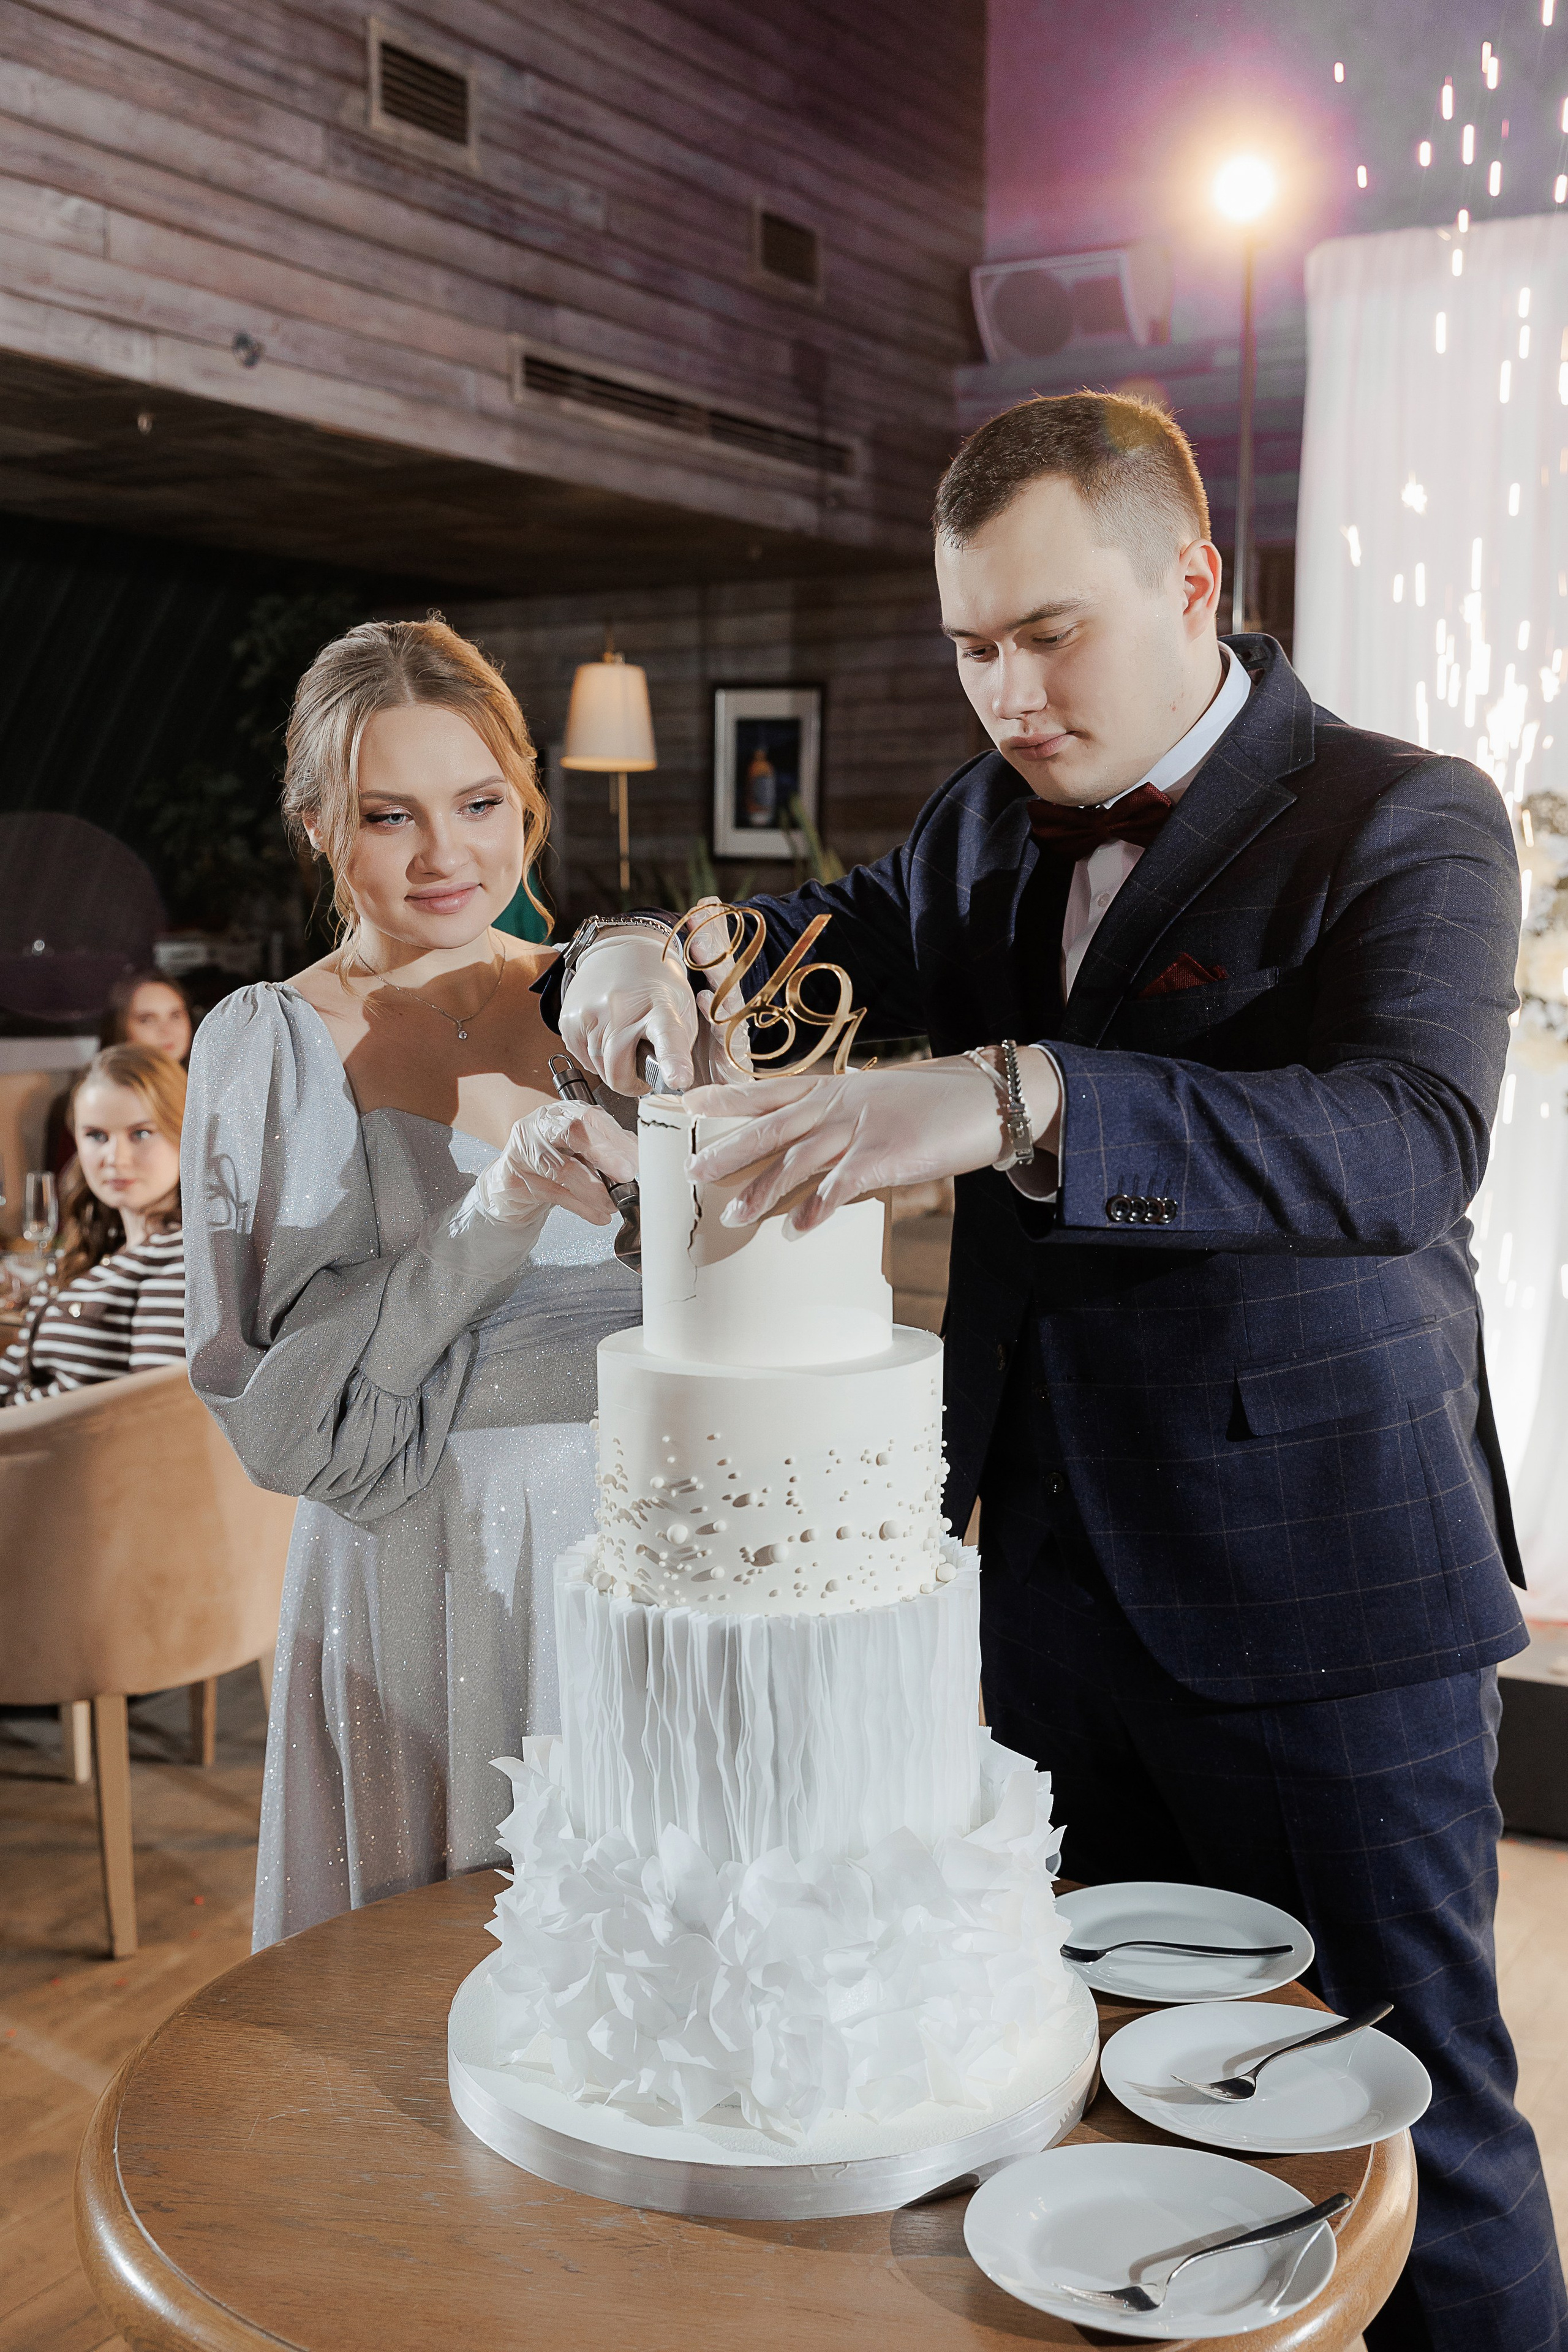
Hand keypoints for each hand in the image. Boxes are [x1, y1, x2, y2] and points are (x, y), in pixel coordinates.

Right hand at [475, 1100, 637, 1228]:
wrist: (513, 1179)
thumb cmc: (553, 1160)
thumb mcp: (582, 1150)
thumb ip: (609, 1150)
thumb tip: (639, 1160)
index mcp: (565, 1112)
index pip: (592, 1117)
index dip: (617, 1139)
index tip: (637, 1160)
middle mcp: (543, 1124)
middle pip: (573, 1132)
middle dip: (604, 1154)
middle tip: (626, 1175)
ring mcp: (525, 1148)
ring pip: (561, 1167)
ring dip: (593, 1190)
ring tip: (612, 1204)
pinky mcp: (515, 1176)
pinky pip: (552, 1193)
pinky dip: (580, 1207)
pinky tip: (598, 1216)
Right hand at [558, 933, 697, 1093]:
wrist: (625, 950)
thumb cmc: (658, 986)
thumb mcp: (681, 1010)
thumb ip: (678, 1048)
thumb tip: (669, 1084)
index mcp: (660, 1008)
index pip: (667, 1037)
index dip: (673, 1063)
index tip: (679, 1081)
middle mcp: (621, 1009)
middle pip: (618, 1071)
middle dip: (631, 1083)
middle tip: (642, 1074)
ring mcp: (591, 1013)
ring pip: (598, 1069)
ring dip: (612, 1068)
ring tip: (624, 1044)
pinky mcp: (570, 1019)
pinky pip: (582, 1058)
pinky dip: (595, 1057)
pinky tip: (605, 1036)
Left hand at [684, 1050, 1060, 1230]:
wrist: (990, 1095)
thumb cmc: (936, 1102)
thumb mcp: (880, 1099)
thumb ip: (844, 1120)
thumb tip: (814, 1150)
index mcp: (837, 1088)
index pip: (770, 1090)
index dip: (727, 1098)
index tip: (688, 1103)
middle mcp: (842, 1103)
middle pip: (772, 1126)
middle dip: (728, 1149)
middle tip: (690, 1170)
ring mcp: (863, 1127)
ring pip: (798, 1158)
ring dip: (763, 1189)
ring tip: (733, 1215)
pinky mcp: (889, 1155)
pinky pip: (843, 1184)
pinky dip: (818, 1208)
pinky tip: (798, 1229)